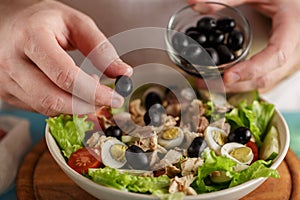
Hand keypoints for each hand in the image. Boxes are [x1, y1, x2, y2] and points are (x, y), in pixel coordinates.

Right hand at [0, 0, 131, 115]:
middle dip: (86, 106)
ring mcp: (6, 79)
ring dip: (74, 106)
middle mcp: (12, 60)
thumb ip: (100, 47)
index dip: (94, 92)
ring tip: (88, 91)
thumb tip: (122, 72)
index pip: (66, 76)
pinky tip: (70, 92)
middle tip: (105, 101)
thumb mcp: (74, 22)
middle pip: (53, 99)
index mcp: (32, 37)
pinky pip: (38, 108)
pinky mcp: (6, 92)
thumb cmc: (42, 20)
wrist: (7, 22)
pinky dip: (60, 106)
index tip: (115, 98)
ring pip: (46, 107)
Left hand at [189, 0, 299, 92]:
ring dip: (236, 88)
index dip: (252, 69)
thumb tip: (194, 3)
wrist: (295, 5)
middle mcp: (294, 49)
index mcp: (293, 29)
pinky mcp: (281, 64)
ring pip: (264, 83)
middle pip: (266, 77)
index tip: (228, 76)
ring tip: (207, 84)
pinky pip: (263, 80)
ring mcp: (290, 60)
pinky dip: (243, 84)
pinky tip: (222, 81)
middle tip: (205, 83)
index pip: (277, 55)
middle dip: (235, 85)